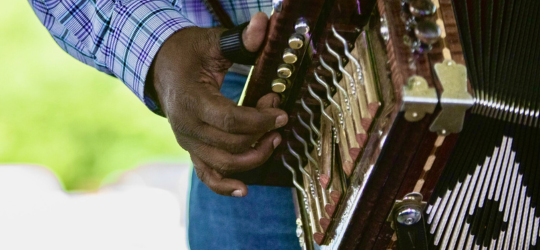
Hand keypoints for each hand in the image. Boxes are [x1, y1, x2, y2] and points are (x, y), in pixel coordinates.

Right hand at [148, 13, 287, 196]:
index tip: (281, 113)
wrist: (160, 68)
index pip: (229, 120)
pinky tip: (244, 189)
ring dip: (253, 158)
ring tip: (273, 140)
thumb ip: (240, 38)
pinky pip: (206, 176)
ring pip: (223, 165)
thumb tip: (266, 23)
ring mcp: (188, 142)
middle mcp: (187, 127)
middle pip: (231, 147)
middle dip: (262, 135)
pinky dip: (225, 186)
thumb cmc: (188, 53)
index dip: (259, 120)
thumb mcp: (212, 41)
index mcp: (191, 100)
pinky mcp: (192, 149)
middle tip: (278, 118)